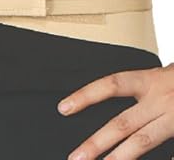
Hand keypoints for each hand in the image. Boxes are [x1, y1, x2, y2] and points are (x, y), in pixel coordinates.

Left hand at [57, 63, 173, 158]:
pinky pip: (173, 151)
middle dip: (96, 142)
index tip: (64, 107)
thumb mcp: (161, 75)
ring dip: (119, 158)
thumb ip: (141, 87)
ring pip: (143, 142)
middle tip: (75, 157)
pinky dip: (164, 159)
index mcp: (149, 80)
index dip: (86, 95)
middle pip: (122, 123)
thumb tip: (111, 93)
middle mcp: (160, 98)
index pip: (110, 85)